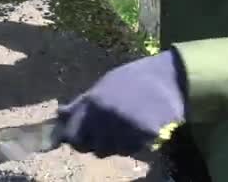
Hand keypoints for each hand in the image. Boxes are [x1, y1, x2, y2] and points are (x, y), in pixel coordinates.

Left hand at [54, 50, 187, 157]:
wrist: (169, 77)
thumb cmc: (134, 79)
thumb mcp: (103, 85)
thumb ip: (81, 103)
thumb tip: (59, 115)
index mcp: (93, 101)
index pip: (72, 135)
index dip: (74, 139)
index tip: (78, 138)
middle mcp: (105, 116)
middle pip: (90, 148)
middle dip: (93, 144)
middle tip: (105, 134)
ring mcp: (125, 126)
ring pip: (111, 151)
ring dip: (114, 145)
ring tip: (124, 127)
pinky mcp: (144, 135)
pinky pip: (131, 150)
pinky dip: (133, 145)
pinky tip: (138, 129)